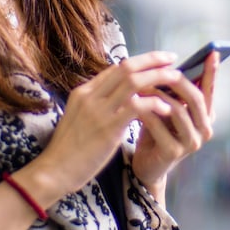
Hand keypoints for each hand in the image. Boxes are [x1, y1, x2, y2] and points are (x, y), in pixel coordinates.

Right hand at [35, 51, 182, 194]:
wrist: (53, 171)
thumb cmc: (68, 149)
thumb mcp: (78, 118)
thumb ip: (96, 105)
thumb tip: (118, 98)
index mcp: (83, 91)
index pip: (116, 68)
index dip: (140, 61)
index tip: (158, 60)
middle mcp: (90, 95)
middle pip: (126, 67)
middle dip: (152, 60)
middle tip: (172, 59)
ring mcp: (99, 111)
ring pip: (134, 82)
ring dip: (158, 77)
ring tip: (175, 79)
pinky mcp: (108, 128)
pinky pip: (136, 107)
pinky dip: (154, 104)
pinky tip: (167, 109)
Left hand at [131, 52, 217, 195]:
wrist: (147, 165)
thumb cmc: (158, 131)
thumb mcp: (168, 108)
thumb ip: (175, 92)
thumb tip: (171, 63)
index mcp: (206, 117)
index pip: (210, 90)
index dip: (212, 72)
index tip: (213, 52)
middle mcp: (204, 130)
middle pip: (196, 98)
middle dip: (178, 80)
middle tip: (162, 67)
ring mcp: (191, 143)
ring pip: (177, 110)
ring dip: (157, 94)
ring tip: (140, 84)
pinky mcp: (173, 152)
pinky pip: (159, 124)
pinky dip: (145, 110)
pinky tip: (132, 102)